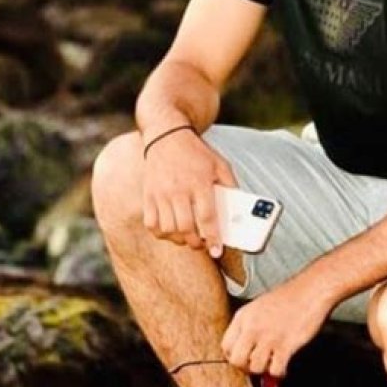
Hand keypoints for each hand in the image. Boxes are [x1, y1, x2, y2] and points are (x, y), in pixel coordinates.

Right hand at [142, 130, 236, 255]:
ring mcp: (160, 193)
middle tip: (202, 244)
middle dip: (195, 243)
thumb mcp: (220, 164)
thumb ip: (230, 185)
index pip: (207, 217)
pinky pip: (151, 224)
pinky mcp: (148, 195)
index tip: (216, 251)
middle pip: (185, 227)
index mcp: (199, 182)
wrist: (166, 135)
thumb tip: (238, 210)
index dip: (213, 237)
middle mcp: (178, 189)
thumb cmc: (196, 153)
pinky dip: (161, 233)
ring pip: (167, 229)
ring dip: (179, 240)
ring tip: (187, 238)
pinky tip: (170, 231)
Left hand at [221, 278, 330, 377]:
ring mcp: (268, 337)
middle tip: (257, 364)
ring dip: (264, 369)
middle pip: (236, 360)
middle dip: (246, 367)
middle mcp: (253, 327)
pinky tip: (283, 365)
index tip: (244, 357)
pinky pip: (275, 370)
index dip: (234, 356)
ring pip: (255, 367)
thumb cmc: (289, 297)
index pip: (225, 346)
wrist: (311, 290)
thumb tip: (245, 348)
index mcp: (243, 316)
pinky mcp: (285, 345)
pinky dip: (279, 372)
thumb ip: (249, 325)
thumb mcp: (259, 306)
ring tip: (272, 362)